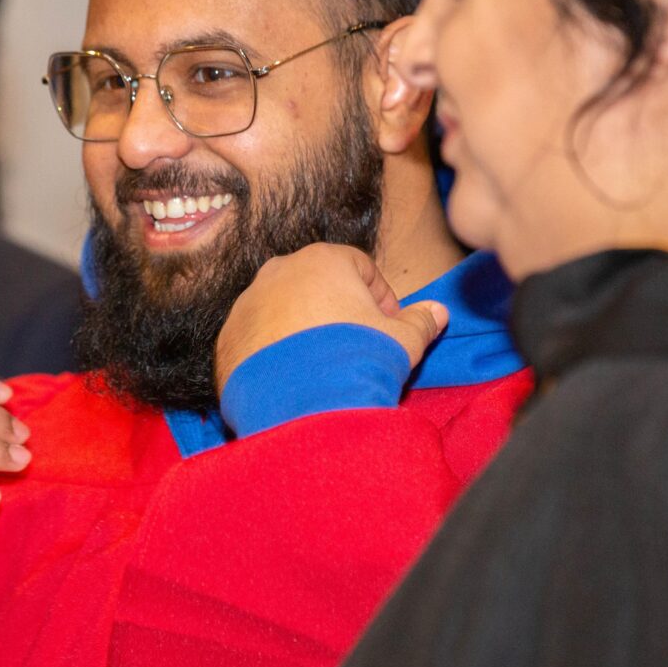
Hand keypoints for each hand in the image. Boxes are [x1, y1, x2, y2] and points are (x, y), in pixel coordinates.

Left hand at [215, 244, 448, 392]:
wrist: (301, 407)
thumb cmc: (357, 359)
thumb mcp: (403, 341)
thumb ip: (421, 321)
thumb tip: (439, 312)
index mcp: (323, 260)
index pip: (359, 266)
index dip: (380, 294)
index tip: (388, 323)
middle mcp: (279, 271)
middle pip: (316, 284)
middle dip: (336, 309)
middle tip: (355, 344)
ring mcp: (248, 302)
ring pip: (282, 309)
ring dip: (302, 329)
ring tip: (321, 366)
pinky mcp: (228, 337)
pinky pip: (256, 337)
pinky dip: (272, 351)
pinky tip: (292, 379)